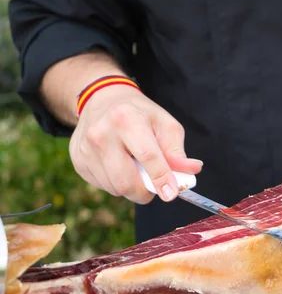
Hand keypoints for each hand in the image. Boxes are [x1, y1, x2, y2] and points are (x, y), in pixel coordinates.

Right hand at [69, 84, 202, 203]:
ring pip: (115, 188)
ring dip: (132, 187)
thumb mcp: (164, 123)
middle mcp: (100, 134)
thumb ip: (177, 149)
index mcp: (126, 119)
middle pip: (125, 181)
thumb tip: (191, 171)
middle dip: (145, 191)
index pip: (147, 155)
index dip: (161, 178)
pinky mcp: (78, 162)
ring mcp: (85, 149)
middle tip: (155, 185)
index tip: (171, 193)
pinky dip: (117, 183)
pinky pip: (103, 186)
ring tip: (136, 168)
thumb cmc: (140, 114)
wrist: (102, 100)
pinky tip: (119, 165)